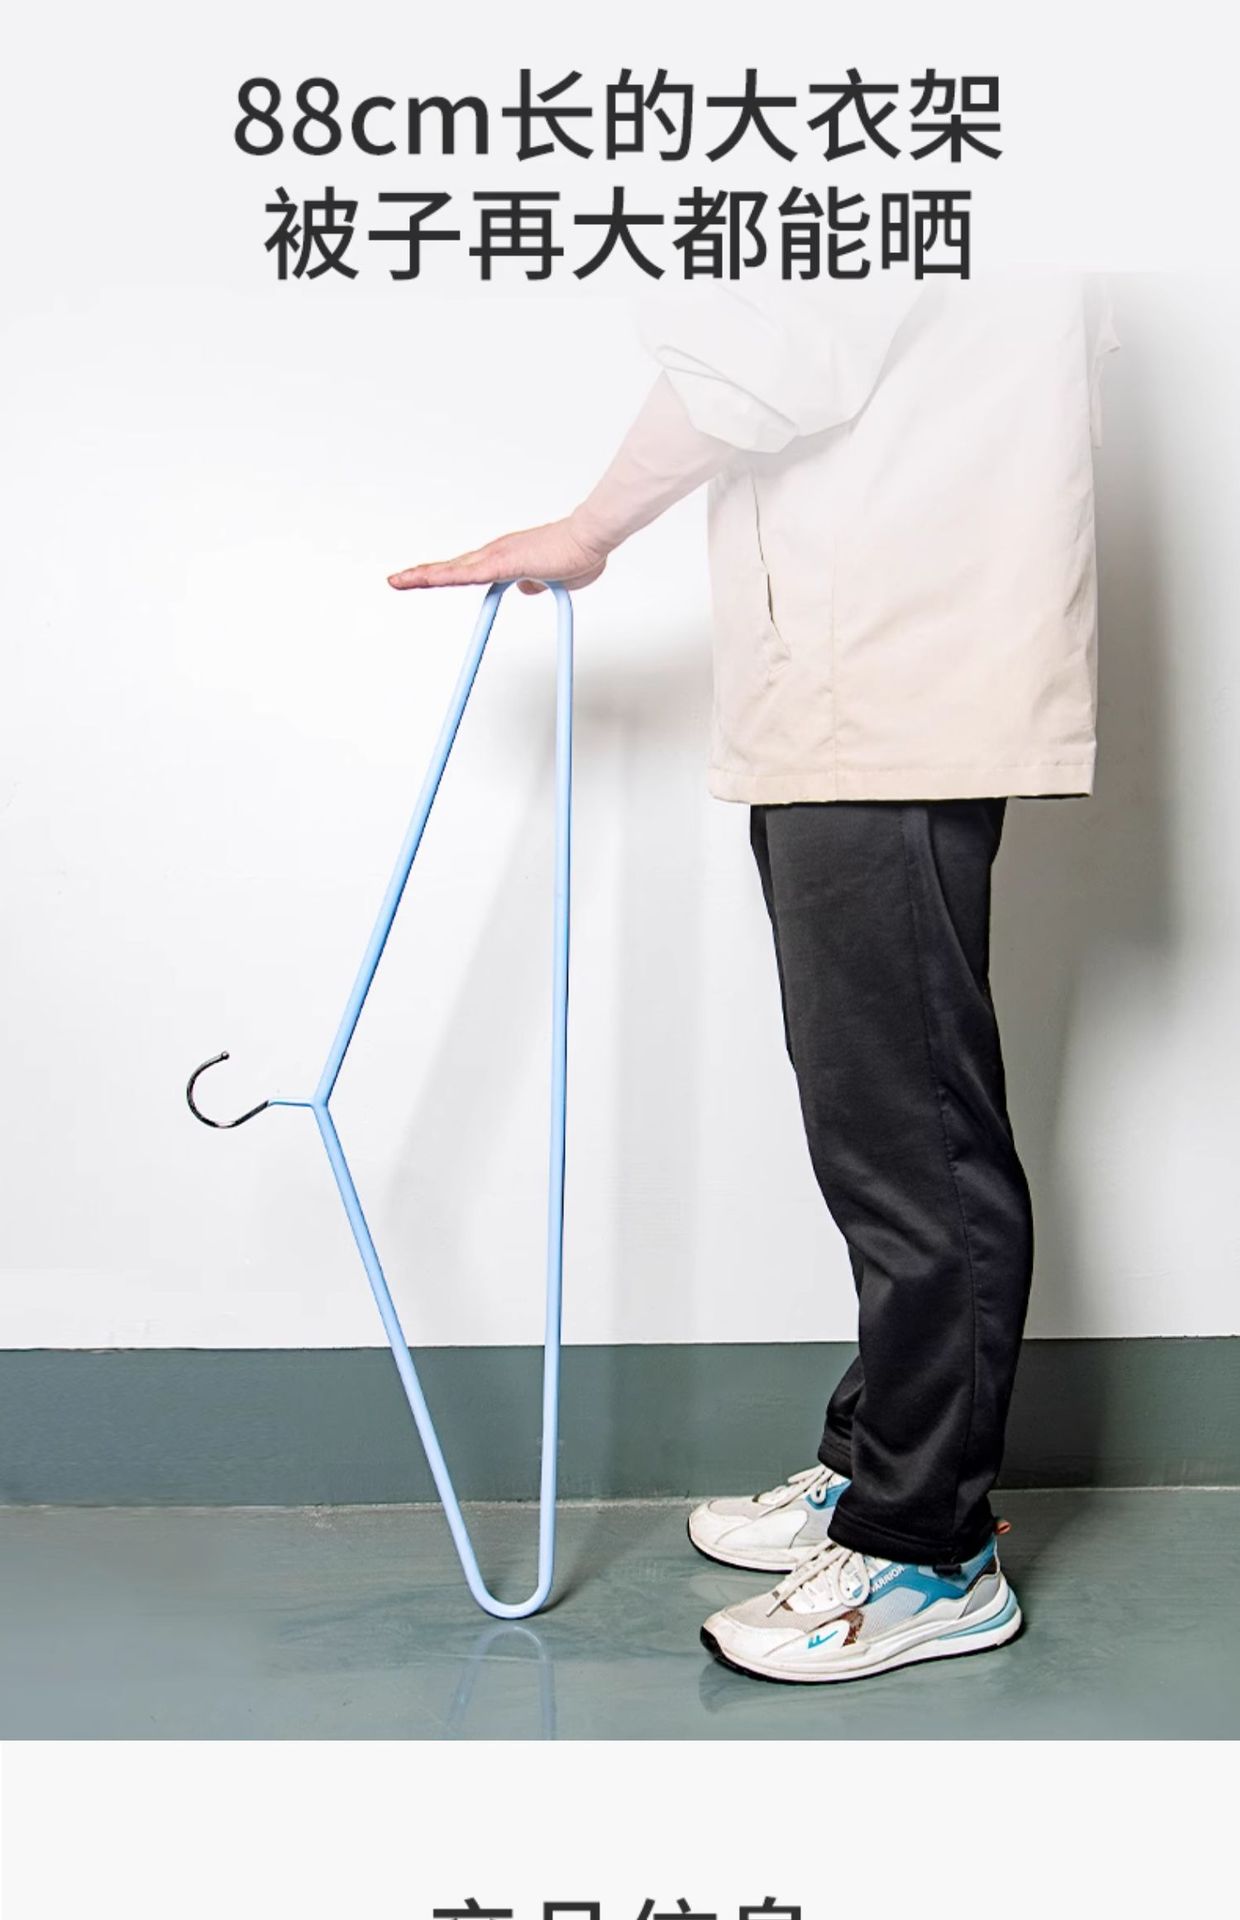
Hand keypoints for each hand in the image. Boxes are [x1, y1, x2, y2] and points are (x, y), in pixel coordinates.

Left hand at [387, 515, 607, 593]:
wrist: (590, 537)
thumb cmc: (579, 553)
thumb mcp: (557, 580)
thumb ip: (538, 584)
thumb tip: (526, 588)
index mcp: (506, 557)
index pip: (468, 570)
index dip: (446, 575)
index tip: (428, 581)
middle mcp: (495, 552)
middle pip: (451, 567)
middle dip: (422, 575)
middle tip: (397, 581)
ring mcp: (496, 555)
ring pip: (451, 569)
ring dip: (423, 576)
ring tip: (397, 581)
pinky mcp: (501, 562)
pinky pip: (464, 574)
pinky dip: (441, 577)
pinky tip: (422, 581)